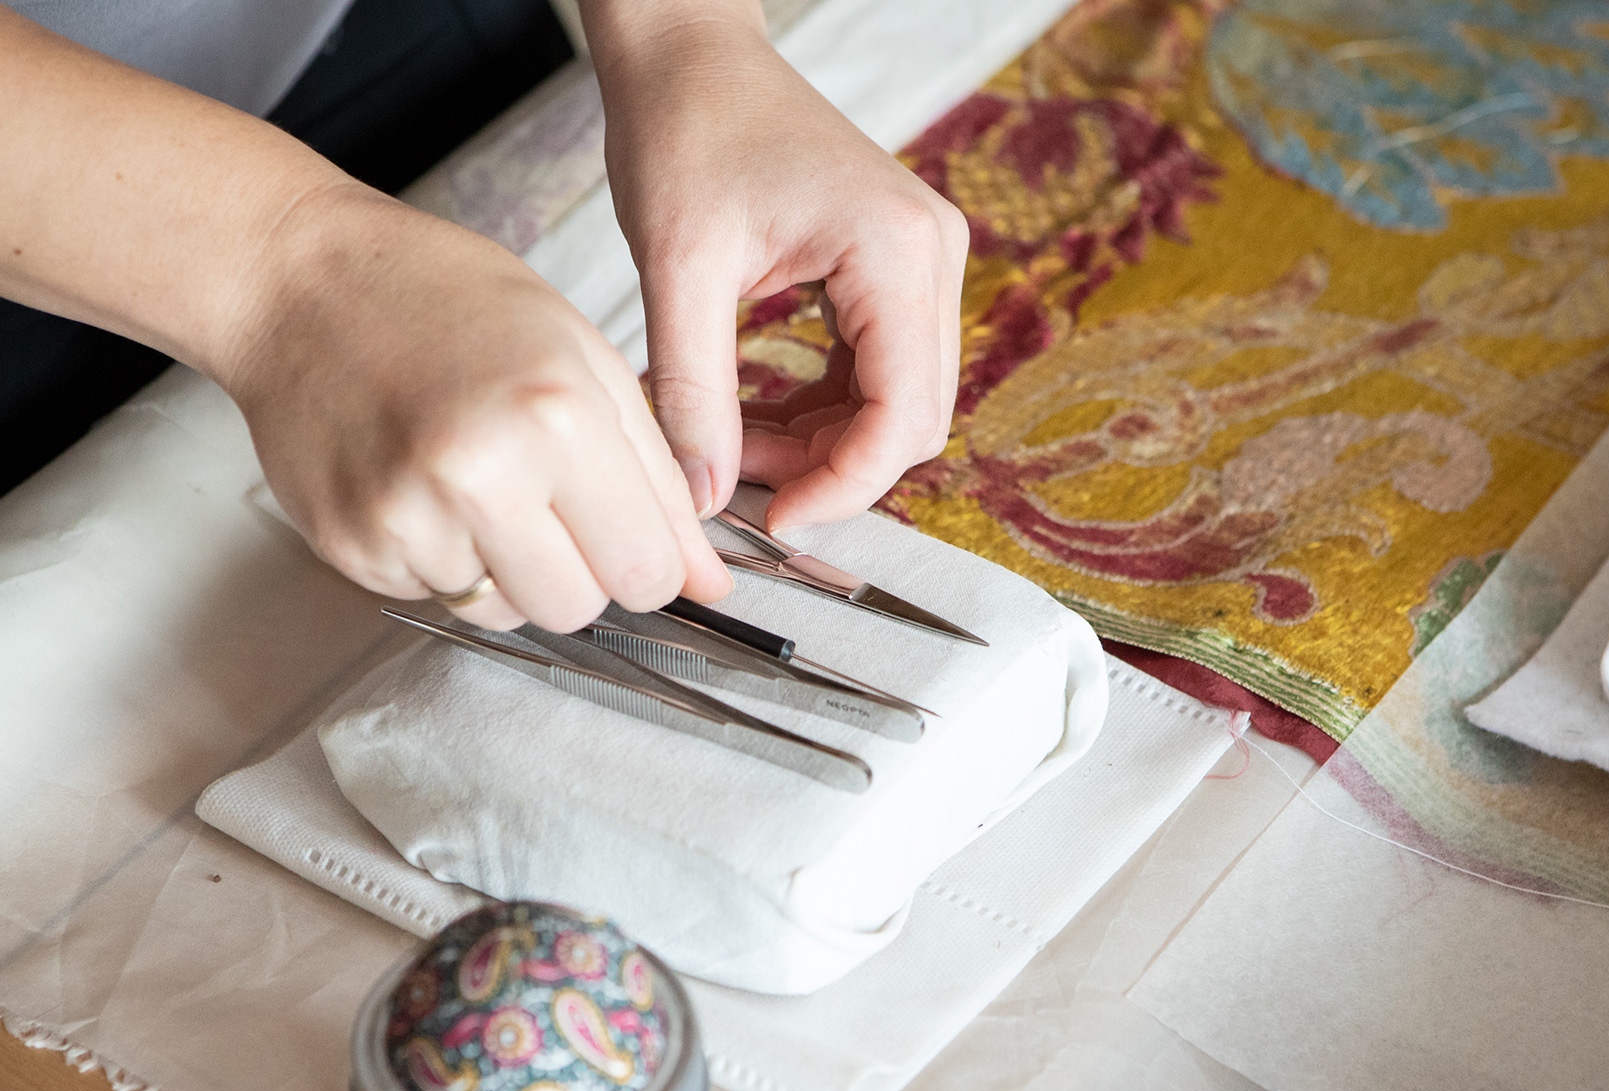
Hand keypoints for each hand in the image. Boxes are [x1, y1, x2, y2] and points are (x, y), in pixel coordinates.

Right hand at [226, 186, 732, 631]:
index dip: (650, 562)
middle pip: (579, 609)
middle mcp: (480, 475)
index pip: (647, 571)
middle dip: (582, 572)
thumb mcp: (582, 357)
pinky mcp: (353, 546)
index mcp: (556, 416)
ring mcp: (408, 518)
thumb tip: (711, 586)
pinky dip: (442, 558)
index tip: (630, 535)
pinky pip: (435, 596)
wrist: (298, 281)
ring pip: (507, 614)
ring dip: (509, 568)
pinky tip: (420, 484)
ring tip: (477, 482)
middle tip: (551, 503)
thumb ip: (656, 478)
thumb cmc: (446, 301)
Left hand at [589, 2, 968, 530]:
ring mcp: (919, 262)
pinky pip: (876, 371)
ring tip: (732, 444)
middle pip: (914, 418)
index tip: (774, 518)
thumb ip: (694, 393)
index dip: (846, 485)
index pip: (904, 414)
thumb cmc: (685, 128)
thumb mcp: (678, 269)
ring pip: (897, 403)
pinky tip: (753, 414)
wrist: (688, 54)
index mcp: (897, 251)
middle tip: (739, 481)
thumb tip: (703, 499)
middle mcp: (931, 256)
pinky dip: (822, 408)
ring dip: (824, 443)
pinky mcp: (892, 270)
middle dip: (832, 468)